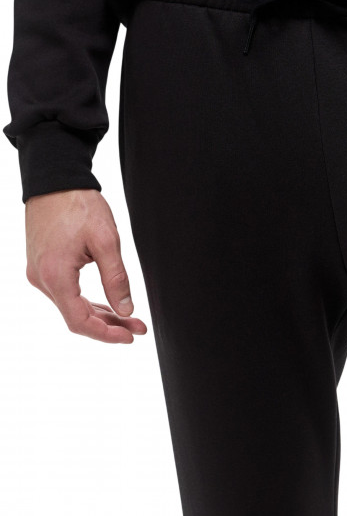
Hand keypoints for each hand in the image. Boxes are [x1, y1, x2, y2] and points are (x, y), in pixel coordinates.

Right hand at [24, 188, 146, 342]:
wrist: (55, 179)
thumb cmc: (79, 204)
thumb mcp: (106, 241)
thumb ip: (116, 278)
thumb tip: (126, 310)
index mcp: (55, 276)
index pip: (80, 321)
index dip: (106, 334)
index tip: (130, 336)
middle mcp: (41, 279)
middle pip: (76, 316)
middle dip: (109, 325)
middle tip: (138, 327)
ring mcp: (39, 272)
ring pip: (71, 305)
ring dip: (99, 313)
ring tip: (129, 317)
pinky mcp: (42, 265)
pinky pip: (65, 292)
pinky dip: (86, 300)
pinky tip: (107, 302)